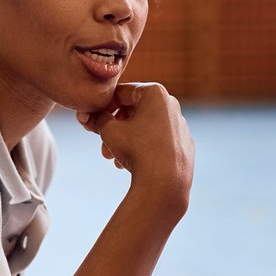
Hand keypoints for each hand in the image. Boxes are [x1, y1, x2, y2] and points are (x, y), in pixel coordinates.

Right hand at [78, 82, 194, 204]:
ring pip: (145, 127)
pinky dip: (142, 148)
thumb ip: (99, 118)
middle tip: (102, 143)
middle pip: (134, 111)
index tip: (92, 120)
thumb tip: (92, 117)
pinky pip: (158, 140)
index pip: (121, 93)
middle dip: (114, 127)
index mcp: (155, 93)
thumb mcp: (109, 131)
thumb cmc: (137, 151)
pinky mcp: (184, 144)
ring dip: (125, 140)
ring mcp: (180, 125)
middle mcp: (171, 105)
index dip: (103, 106)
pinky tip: (129, 163)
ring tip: (112, 157)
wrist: (165, 183)